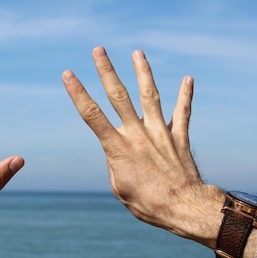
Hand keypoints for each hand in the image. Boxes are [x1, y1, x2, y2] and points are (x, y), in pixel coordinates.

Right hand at [62, 46, 224, 247]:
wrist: (183, 207)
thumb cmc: (146, 203)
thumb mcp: (118, 187)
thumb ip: (115, 163)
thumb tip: (118, 152)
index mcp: (117, 147)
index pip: (91, 114)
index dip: (77, 92)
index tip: (68, 74)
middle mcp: (137, 134)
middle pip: (118, 96)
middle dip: (106, 71)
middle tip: (99, 50)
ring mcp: (159, 133)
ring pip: (149, 96)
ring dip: (142, 72)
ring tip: (137, 53)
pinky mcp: (179, 138)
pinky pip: (182, 113)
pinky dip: (185, 96)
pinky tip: (188, 79)